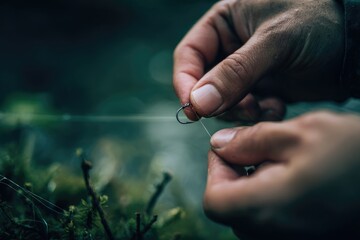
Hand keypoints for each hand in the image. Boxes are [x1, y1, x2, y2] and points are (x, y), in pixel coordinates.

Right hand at [173, 0, 344, 120]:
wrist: (355, 46)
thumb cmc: (318, 24)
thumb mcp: (275, 41)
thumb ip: (235, 72)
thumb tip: (198, 102)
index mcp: (224, 23)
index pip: (189, 55)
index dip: (185, 82)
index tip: (193, 109)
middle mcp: (229, 47)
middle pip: (202, 83)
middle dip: (218, 102)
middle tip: (242, 109)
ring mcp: (244, 71)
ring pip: (222, 101)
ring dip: (239, 111)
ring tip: (263, 107)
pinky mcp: (260, 89)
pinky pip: (244, 110)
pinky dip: (257, 115)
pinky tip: (278, 107)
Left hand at [204, 111, 359, 238]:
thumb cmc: (356, 154)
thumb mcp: (299, 133)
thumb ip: (250, 140)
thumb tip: (219, 144)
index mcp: (266, 209)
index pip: (214, 200)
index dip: (216, 170)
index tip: (232, 147)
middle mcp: (275, 234)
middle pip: (232, 207)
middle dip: (238, 173)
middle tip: (262, 148)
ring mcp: (293, 239)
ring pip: (252, 214)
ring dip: (257, 184)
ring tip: (286, 159)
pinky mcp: (307, 235)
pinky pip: (275, 221)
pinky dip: (275, 196)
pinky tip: (299, 176)